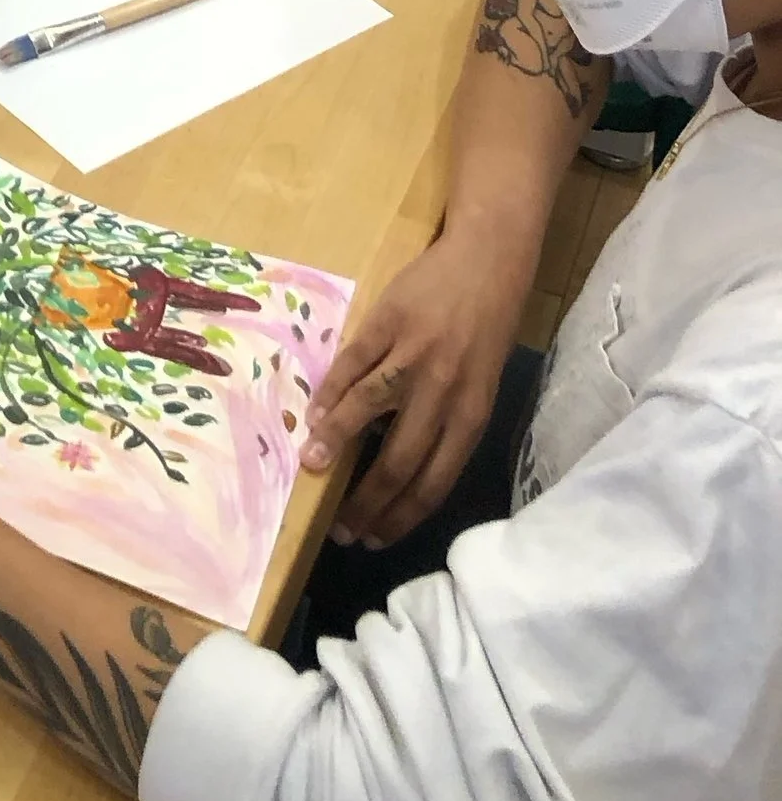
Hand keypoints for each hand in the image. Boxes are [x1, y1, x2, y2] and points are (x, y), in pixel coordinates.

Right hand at [300, 226, 529, 547]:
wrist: (487, 260)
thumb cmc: (484, 329)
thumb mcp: (478, 384)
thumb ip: (444, 423)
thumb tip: (396, 464)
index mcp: (471, 415)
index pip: (434, 482)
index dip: (402, 516)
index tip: (375, 539)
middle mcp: (442, 393)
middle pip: (399, 460)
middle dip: (367, 500)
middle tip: (340, 525)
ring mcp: (412, 357)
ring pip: (367, 411)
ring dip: (335, 444)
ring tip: (312, 467)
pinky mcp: (387, 324)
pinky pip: (351, 366)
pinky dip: (330, 394)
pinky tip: (313, 416)